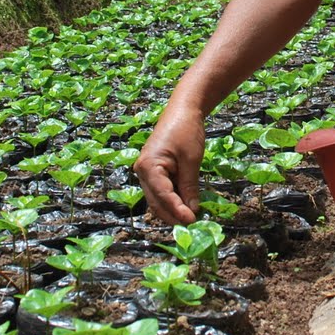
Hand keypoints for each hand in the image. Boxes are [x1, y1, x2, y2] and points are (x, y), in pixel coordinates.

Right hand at [134, 103, 205, 223]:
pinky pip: (161, 191)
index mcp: (149, 166)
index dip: (177, 210)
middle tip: (193, 225)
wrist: (183, 109)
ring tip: (191, 219)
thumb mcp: (191, 160)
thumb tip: (192, 210)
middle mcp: (142, 171)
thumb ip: (189, 186)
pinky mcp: (154, 171)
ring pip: (158, 199)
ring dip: (173, 210)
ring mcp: (146, 172)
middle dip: (173, 215)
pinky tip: (186, 206)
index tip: (192, 221)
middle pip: (156, 202)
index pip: (163, 196)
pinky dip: (173, 199)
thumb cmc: (187, 130)